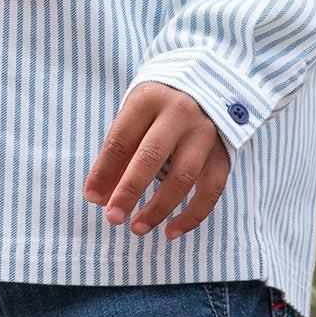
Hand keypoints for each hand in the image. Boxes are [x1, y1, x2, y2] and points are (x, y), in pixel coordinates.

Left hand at [83, 84, 230, 240]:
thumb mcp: (135, 116)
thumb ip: (120, 153)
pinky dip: (191, 216)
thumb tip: (102, 197)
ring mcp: (204, 134)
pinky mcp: (222, 154)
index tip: (93, 198)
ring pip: (181, 178)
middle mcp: (179, 113)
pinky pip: (210, 191)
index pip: (121, 139)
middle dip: (128, 191)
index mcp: (149, 100)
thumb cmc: (159, 107)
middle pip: (150, 157)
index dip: (104, 171)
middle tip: (113, 217)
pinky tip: (171, 231)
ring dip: (158, 208)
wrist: (206, 85)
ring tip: (137, 227)